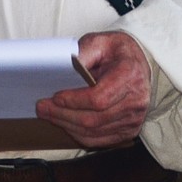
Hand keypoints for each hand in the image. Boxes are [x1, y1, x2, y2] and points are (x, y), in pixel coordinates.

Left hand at [35, 31, 150, 146]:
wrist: (138, 63)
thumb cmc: (116, 51)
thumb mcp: (99, 42)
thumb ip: (83, 53)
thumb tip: (64, 66)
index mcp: (129, 76)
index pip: (98, 99)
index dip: (74, 101)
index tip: (55, 96)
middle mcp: (135, 101)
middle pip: (94, 119)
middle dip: (63, 115)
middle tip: (42, 107)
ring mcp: (134, 118)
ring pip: (95, 132)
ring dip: (67, 126)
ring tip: (49, 115)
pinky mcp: (129, 130)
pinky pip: (101, 140)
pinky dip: (80, 135)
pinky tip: (65, 124)